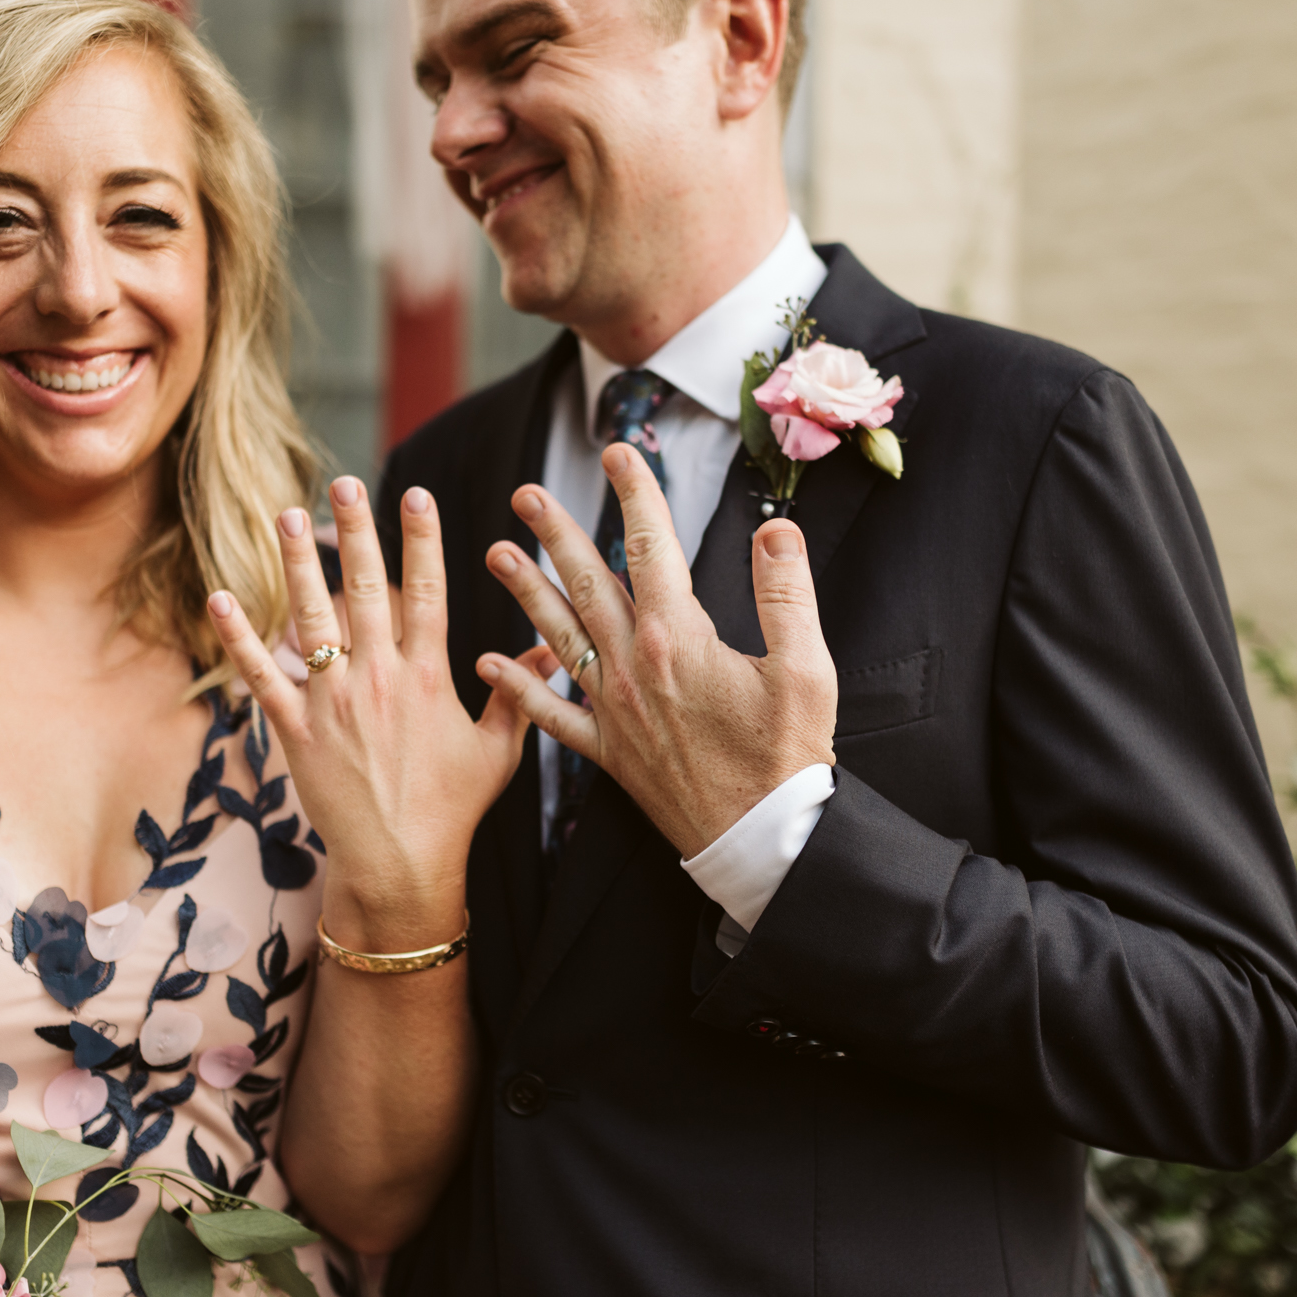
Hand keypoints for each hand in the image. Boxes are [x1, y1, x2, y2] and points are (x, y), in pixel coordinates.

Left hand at [207, 477, 553, 949]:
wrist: (400, 864)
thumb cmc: (453, 810)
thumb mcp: (500, 751)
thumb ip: (520, 693)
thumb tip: (554, 649)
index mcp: (430, 678)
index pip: (429, 592)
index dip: (422, 540)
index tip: (416, 495)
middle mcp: (380, 679)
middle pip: (365, 589)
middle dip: (356, 531)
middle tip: (345, 483)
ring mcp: (333, 702)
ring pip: (310, 619)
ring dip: (295, 565)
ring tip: (285, 516)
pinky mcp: (295, 730)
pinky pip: (262, 675)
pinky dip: (240, 638)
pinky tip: (221, 598)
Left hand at [477, 444, 837, 857]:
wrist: (764, 844)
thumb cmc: (790, 759)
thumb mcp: (808, 670)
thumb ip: (786, 594)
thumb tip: (776, 529)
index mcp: (678, 640)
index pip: (651, 547)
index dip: (634, 494)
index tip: (617, 452)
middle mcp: (633, 669)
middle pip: (589, 584)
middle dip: (556, 533)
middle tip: (525, 493)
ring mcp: (615, 712)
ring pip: (558, 637)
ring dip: (524, 592)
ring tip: (494, 553)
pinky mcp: (609, 755)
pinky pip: (552, 716)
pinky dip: (519, 688)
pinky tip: (489, 663)